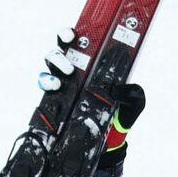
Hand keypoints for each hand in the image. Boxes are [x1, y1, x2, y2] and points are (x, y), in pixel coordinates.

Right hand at [35, 30, 143, 176]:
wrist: (108, 142)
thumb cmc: (119, 116)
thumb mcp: (133, 104)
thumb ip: (133, 94)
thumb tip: (123, 88)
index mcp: (93, 65)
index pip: (80, 43)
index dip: (73, 34)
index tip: (74, 34)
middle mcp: (76, 71)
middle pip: (60, 49)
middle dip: (61, 46)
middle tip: (71, 54)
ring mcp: (64, 85)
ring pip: (49, 65)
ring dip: (55, 65)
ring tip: (67, 73)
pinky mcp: (55, 100)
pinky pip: (44, 86)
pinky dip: (47, 83)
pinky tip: (55, 87)